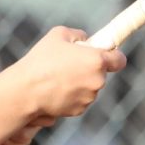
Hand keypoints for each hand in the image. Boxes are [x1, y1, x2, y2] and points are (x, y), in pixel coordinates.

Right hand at [8, 26, 126, 119]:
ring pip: (89, 88)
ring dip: (79, 84)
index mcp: (97, 60)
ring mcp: (89, 98)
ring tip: (57, 79)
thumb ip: (78, 35)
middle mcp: (98, 80)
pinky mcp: (78, 110)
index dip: (113, 57)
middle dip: (89, 70)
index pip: (119, 60)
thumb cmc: (40, 60)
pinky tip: (55, 91)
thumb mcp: (59, 34)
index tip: (105, 56)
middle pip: (101, 74)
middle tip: (69, 66)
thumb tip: (86, 40)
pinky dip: (71, 97)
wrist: (25, 91)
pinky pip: (79, 101)